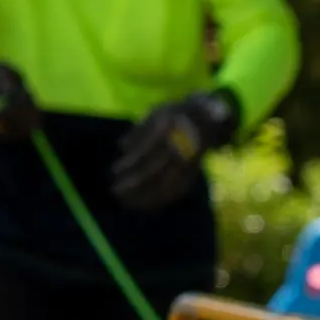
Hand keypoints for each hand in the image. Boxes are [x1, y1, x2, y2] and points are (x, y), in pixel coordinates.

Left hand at [112, 89, 241, 210]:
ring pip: (166, 184)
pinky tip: (143, 206)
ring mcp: (189, 163)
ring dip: (144, 195)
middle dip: (134, 183)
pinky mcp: (192, 174)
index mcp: (171, 131)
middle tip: (115, 191)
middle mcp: (181, 147)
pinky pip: (176, 191)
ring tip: (125, 201)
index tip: (114, 172)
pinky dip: (159, 200)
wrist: (206, 120)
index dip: (130, 164)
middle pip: (156, 170)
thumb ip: (139, 130)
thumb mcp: (156, 113)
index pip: (147, 151)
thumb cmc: (173, 115)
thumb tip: (122, 147)